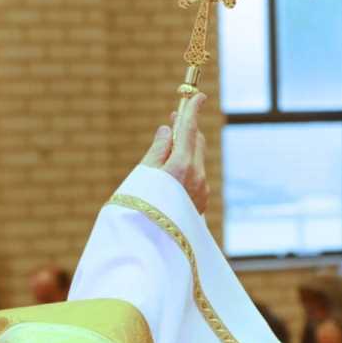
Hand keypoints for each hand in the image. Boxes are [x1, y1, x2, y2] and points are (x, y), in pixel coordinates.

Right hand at [141, 93, 208, 213]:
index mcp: (180, 167)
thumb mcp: (143, 175)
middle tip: (174, 119)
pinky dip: (187, 165)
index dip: (194, 111)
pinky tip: (173, 169)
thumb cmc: (139, 209)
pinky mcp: (201, 202)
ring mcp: (202, 191)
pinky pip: (197, 175)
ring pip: (198, 159)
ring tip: (169, 145)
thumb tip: (168, 131)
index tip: (199, 96)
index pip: (190, 130)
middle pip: (197, 143)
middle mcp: (197, 177)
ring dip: (186, 148)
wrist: (151, 246)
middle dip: (188, 129)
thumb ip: (157, 151)